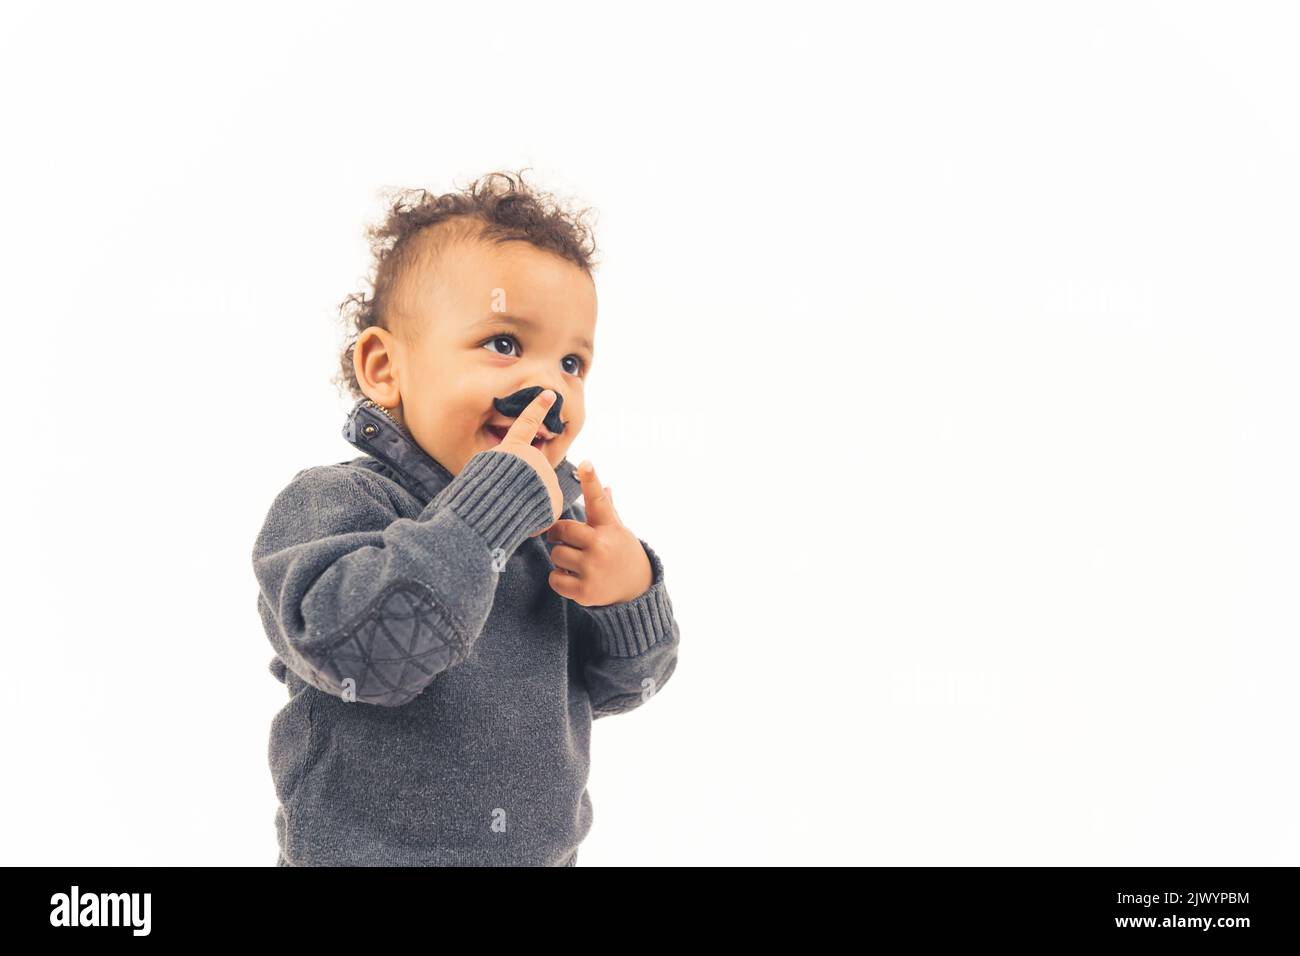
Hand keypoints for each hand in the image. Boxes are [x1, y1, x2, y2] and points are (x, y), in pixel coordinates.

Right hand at [485, 388, 563, 534]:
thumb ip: (499, 466)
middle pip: (531, 472)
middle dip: (523, 486)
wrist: (488, 514)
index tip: (549, 395)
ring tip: (510, 509)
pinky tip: (523, 521)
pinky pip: (546, 511)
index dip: (537, 408)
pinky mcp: (555, 499)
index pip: (526, 423)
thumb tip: (512, 472)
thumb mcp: (480, 471)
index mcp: (512, 450)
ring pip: (539, 493)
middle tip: (503, 496)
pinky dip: (535, 519)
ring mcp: (547, 478)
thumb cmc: (474, 495)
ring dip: (527, 504)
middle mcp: (533, 459)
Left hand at [544, 460, 653, 605]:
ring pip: (556, 555)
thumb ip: (607, 509)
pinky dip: (559, 579)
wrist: (636, 590)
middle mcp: (601, 546)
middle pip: (561, 531)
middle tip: (568, 542)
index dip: (591, 480)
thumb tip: (606, 485)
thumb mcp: (618, 530)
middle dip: (560, 537)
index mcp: (608, 527)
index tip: (585, 463)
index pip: (598, 500)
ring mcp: (593, 569)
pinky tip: (574, 578)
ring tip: (576, 563)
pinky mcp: (585, 592)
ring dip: (560, 559)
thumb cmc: (622, 552)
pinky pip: (554, 579)